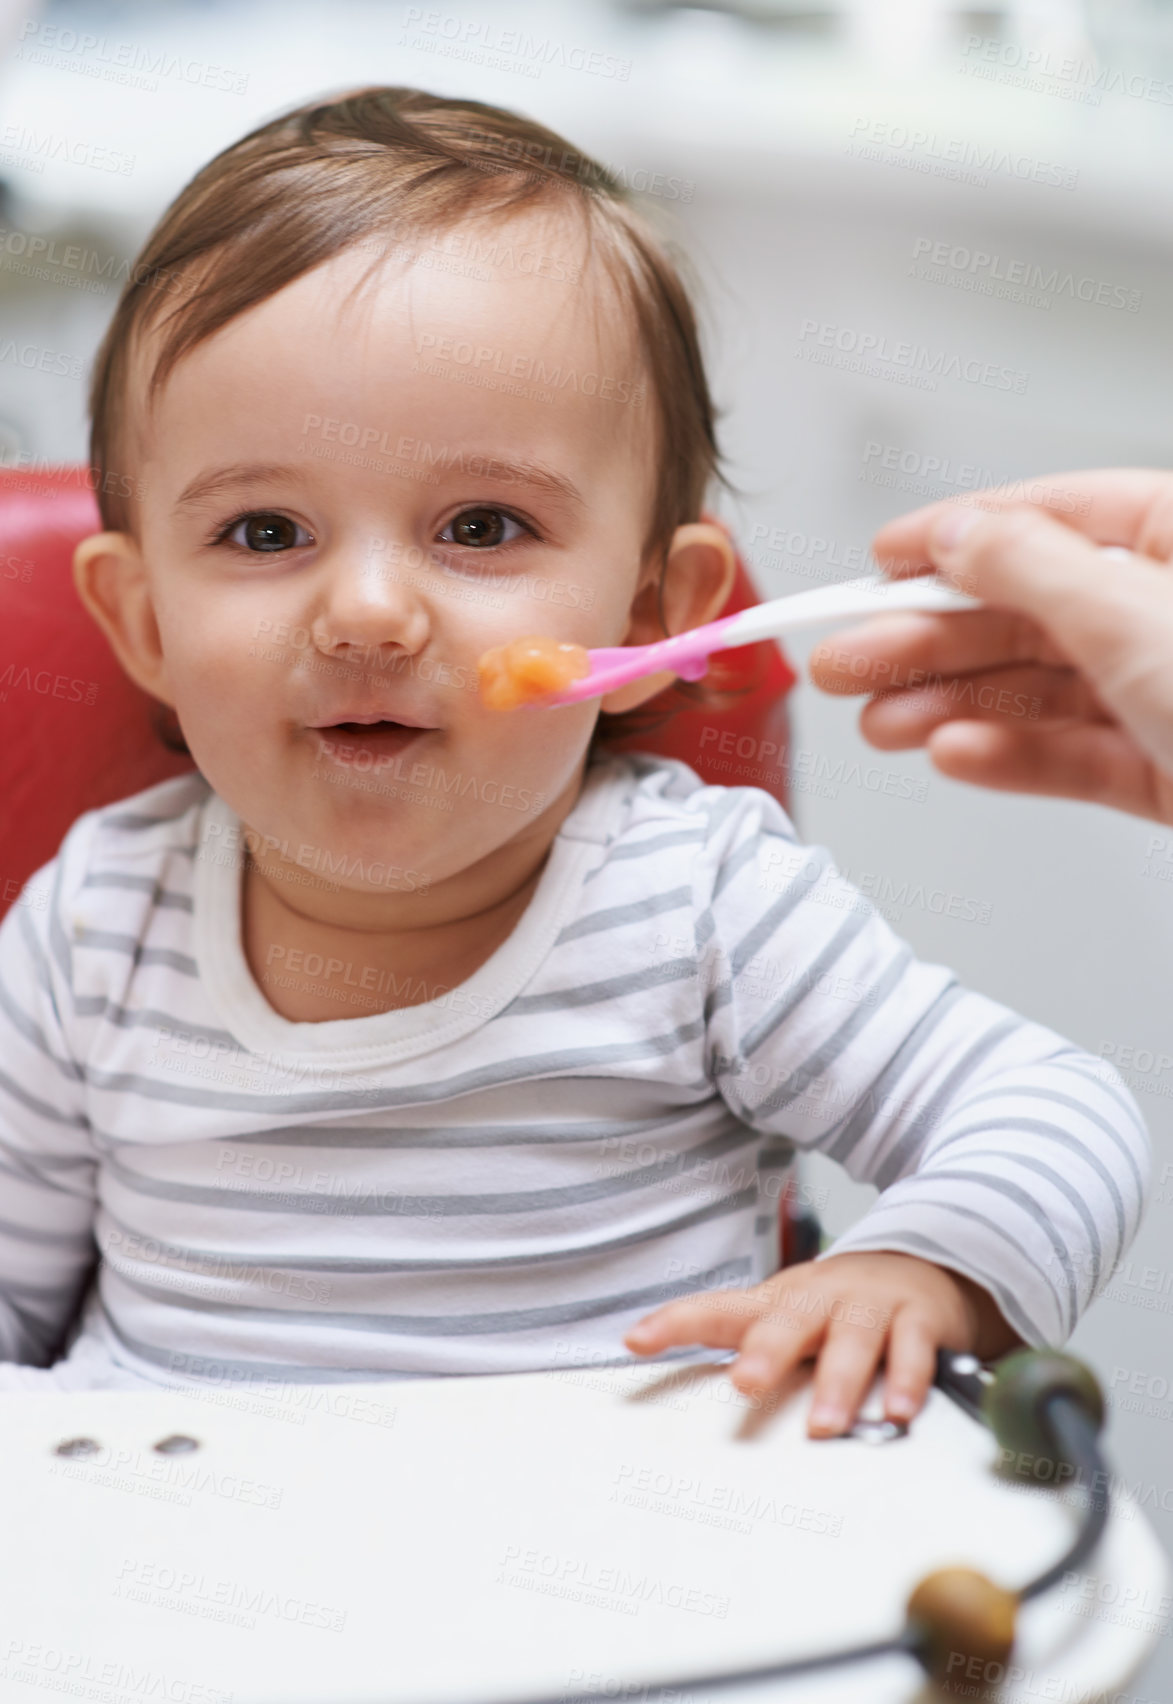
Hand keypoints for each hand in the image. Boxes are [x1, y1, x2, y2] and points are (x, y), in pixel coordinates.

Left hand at [624, 1251, 1017, 1436]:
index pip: (718, 1309)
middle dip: (767, 1352)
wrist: (924, 1265)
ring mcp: (869, 1306)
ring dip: (837, 1383)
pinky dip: (906, 1380)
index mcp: (778, 1301)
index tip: (637, 1340)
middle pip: (788, 1321)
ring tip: (823, 1425)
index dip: (677, 1322)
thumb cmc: (838, 1305)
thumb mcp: (786, 1315)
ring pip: (852, 1339)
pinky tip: (895, 1411)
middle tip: (746, 1384)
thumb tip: (670, 1369)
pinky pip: (911, 1350)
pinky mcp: (917, 1318)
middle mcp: (819, 1299)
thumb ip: (741, 1343)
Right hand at [808, 468, 1172, 823]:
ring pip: (1039, 691)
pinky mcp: (1164, 765)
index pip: (1047, 518)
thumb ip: (1033, 566)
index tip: (880, 558)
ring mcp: (1168, 688)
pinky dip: (1008, 755)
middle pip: (1027, 615)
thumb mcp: (1135, 609)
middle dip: (927, 641)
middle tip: (846, 660)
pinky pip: (1072, 755)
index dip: (954, 536)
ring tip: (879, 723)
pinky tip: (954, 752)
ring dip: (950, 706)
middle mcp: (1167, 606)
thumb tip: (957, 531)